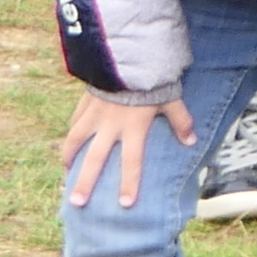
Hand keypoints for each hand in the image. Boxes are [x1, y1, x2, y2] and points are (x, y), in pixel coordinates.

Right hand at [62, 86, 191, 210]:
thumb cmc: (152, 78)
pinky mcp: (86, 101)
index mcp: (133, 127)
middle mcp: (110, 125)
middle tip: (78, 202)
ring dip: (70, 157)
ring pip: (77, 139)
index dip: (129, 183)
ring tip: (65, 173)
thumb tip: (191, 141)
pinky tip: (69, 143)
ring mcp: (94, 113)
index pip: (132, 162)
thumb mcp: (171, 98)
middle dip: (85, 182)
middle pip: (95, 159)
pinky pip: (76, 120)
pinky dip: (72, 133)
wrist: (128, 53)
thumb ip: (181, 121)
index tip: (125, 204)